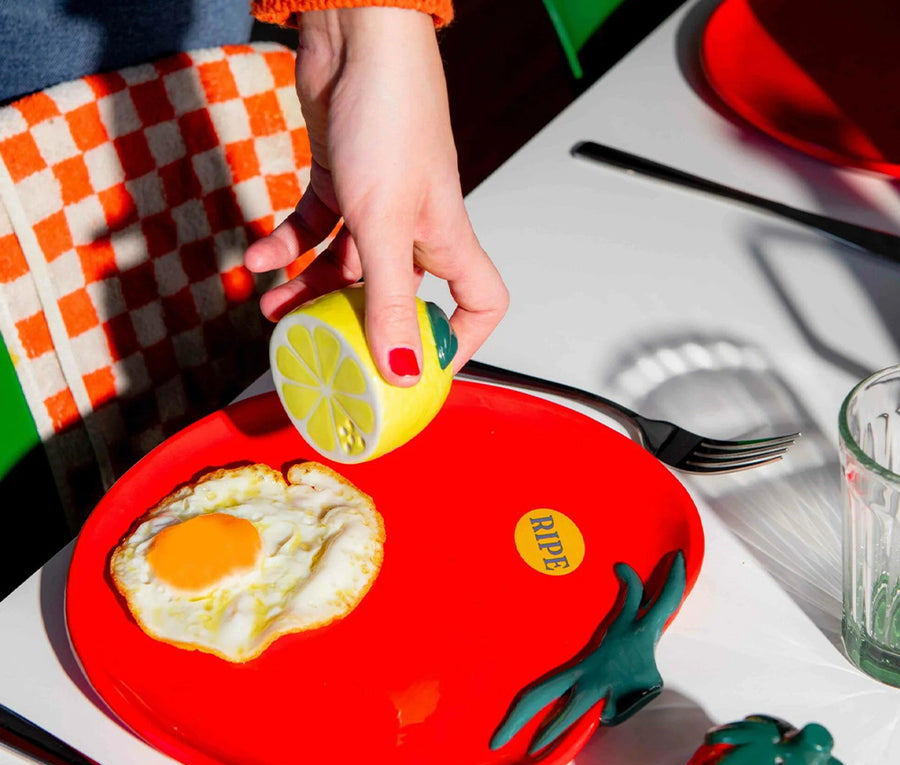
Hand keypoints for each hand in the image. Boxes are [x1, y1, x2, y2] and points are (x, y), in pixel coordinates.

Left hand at [243, 7, 507, 386]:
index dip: (460, 339)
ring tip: (276, 310)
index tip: (423, 367)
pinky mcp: (339, 178)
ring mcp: (377, 203)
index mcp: (446, 238)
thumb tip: (404, 370)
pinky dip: (286, 245)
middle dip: (357, 323)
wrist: (355, 34)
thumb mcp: (384, 226)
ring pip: (347, 266)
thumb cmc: (391, 112)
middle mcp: (416, 226)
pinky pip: (314, 227)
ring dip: (310, 289)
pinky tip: (260, 260)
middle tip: (326, 347)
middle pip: (396, 296)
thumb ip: (390, 302)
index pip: (478, 302)